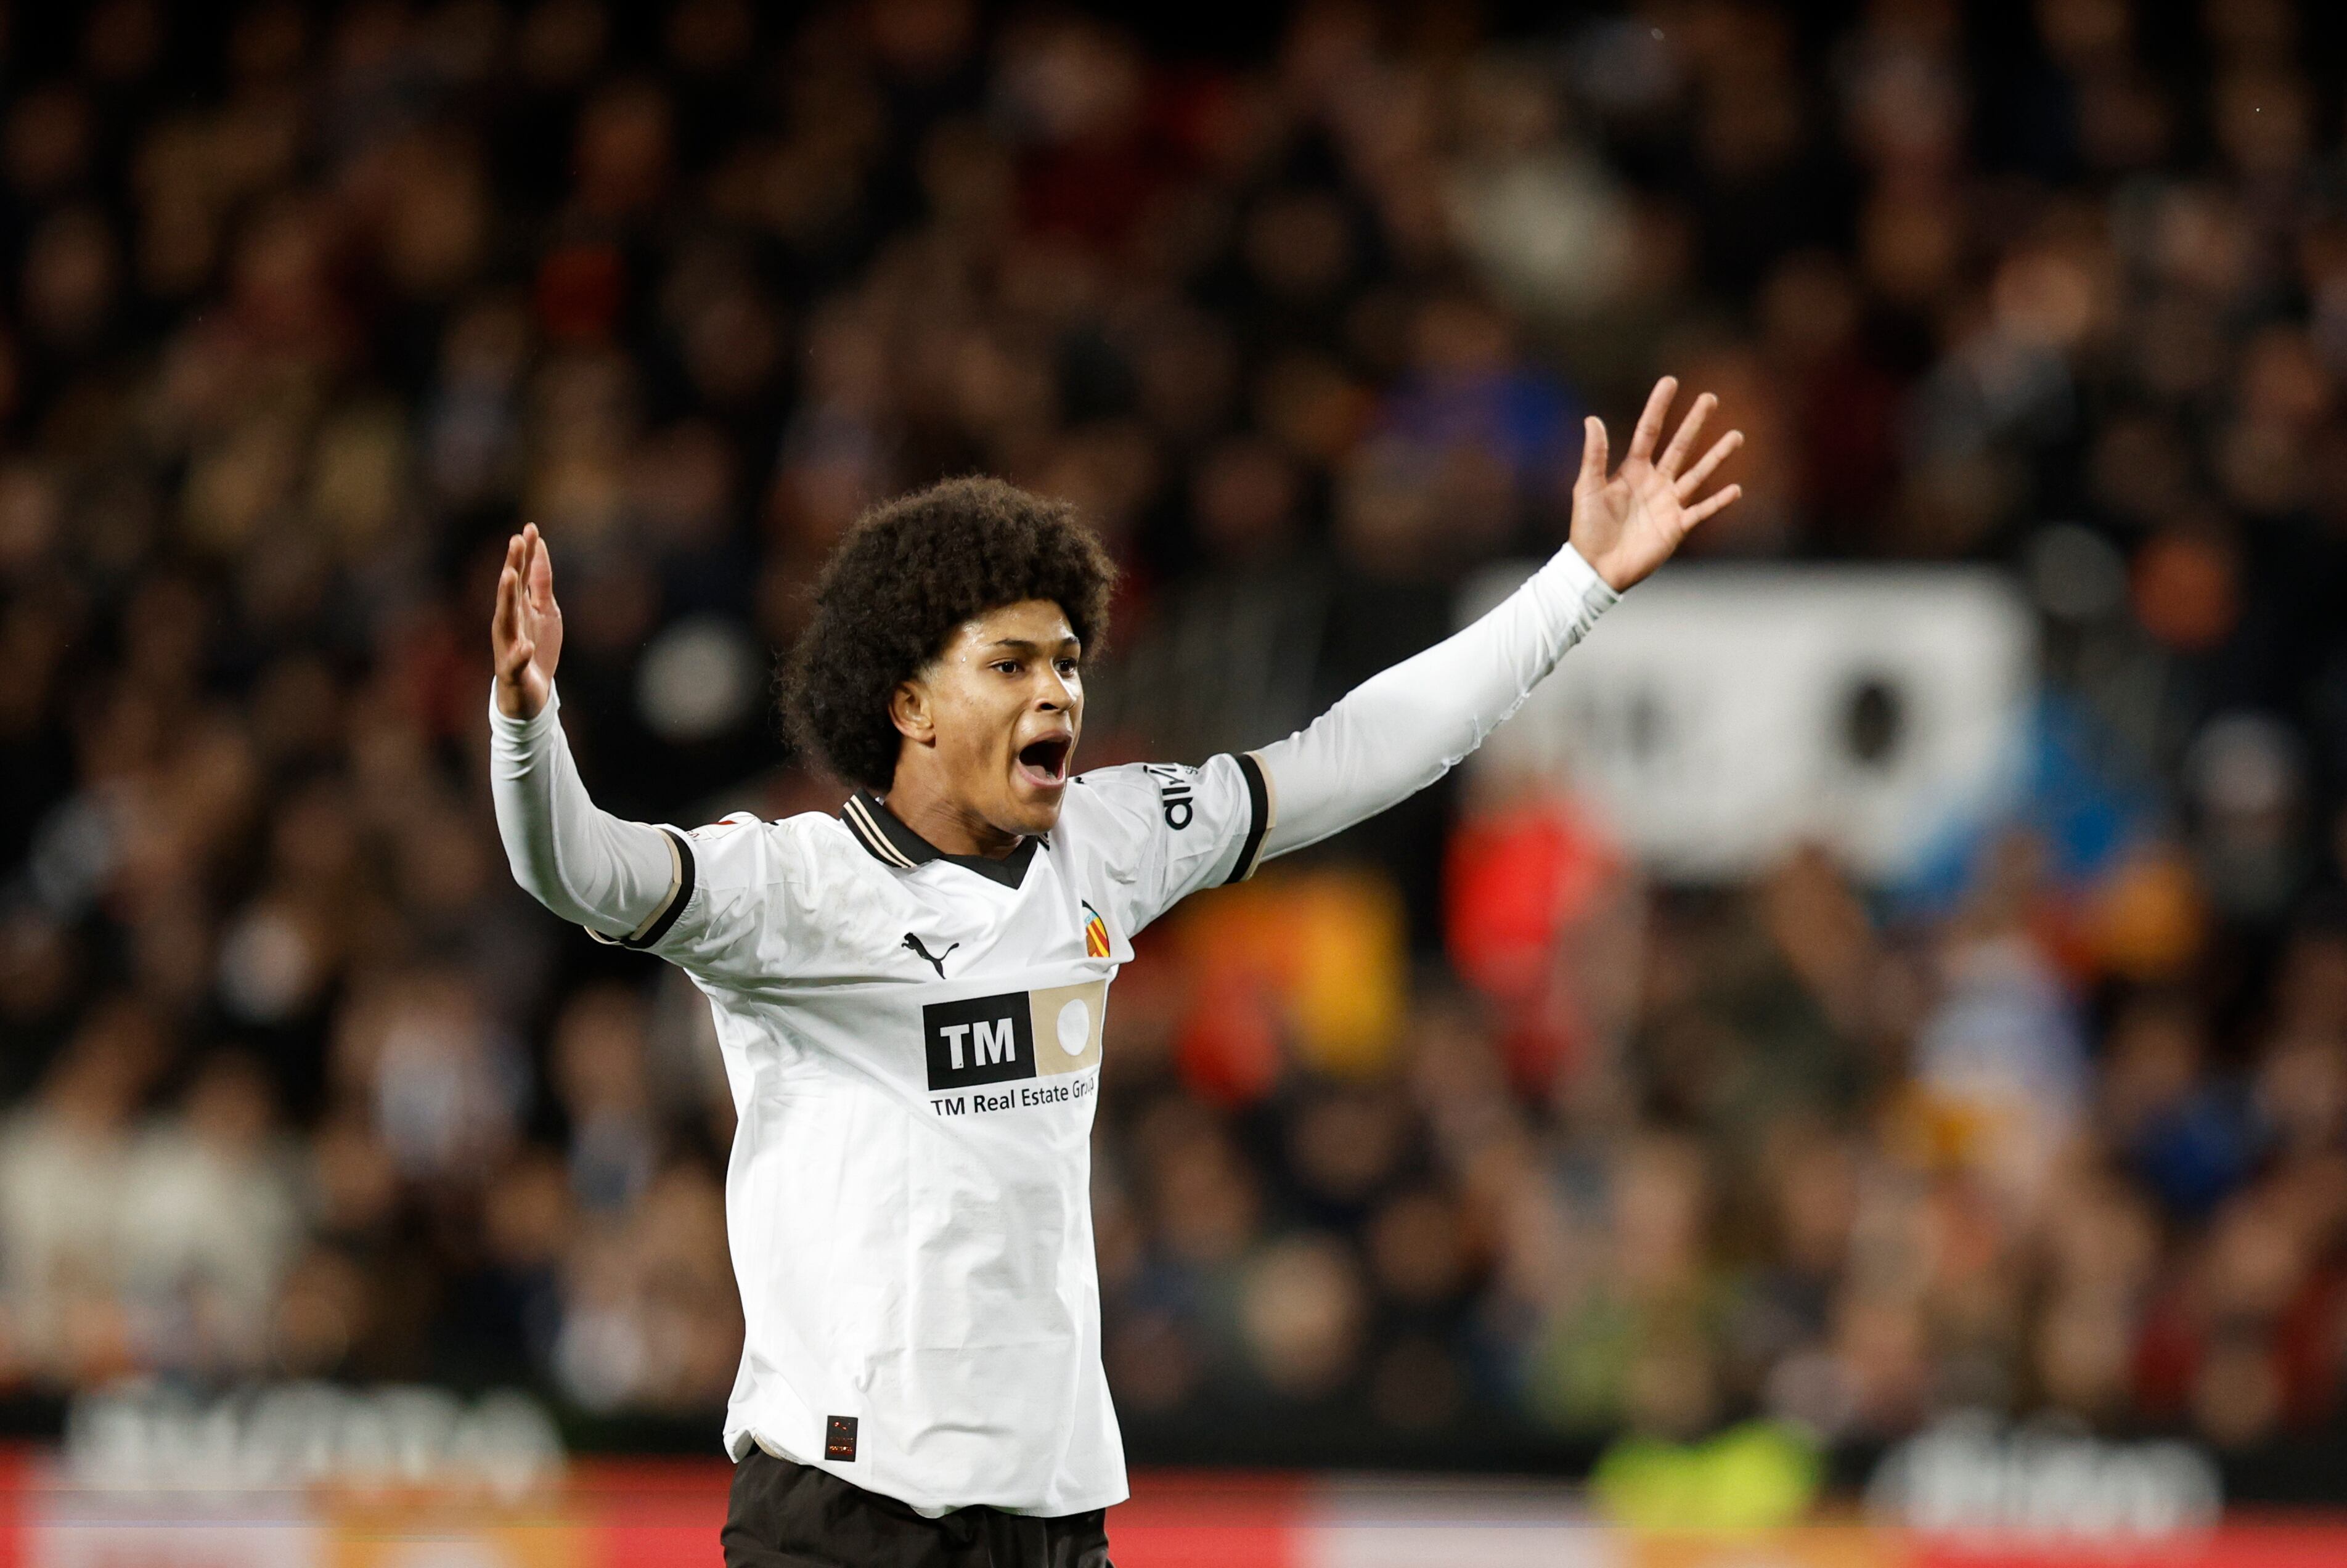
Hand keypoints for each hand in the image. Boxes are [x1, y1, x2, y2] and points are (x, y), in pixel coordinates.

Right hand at [492, 523, 562, 718]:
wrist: (531, 692)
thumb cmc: (536, 648)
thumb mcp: (546, 611)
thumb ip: (541, 582)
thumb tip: (539, 548)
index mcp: (517, 606)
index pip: (520, 575)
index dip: (525, 552)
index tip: (529, 527)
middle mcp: (508, 621)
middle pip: (509, 590)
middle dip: (512, 564)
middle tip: (515, 540)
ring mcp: (508, 645)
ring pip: (505, 619)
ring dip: (506, 597)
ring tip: (509, 575)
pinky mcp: (513, 670)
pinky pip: (515, 662)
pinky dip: (520, 654)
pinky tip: (526, 646)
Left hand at [1569, 376, 1743, 592]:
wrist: (1595, 568)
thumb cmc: (1587, 529)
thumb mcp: (1588, 488)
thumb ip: (1594, 455)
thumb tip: (1592, 419)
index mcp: (1632, 470)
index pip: (1648, 432)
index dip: (1658, 407)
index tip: (1670, 381)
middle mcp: (1655, 482)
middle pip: (1680, 446)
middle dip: (1694, 422)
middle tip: (1711, 397)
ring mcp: (1668, 504)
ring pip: (1698, 474)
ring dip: (1717, 455)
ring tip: (1736, 435)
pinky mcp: (1677, 527)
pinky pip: (1702, 511)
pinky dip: (1718, 501)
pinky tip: (1736, 488)